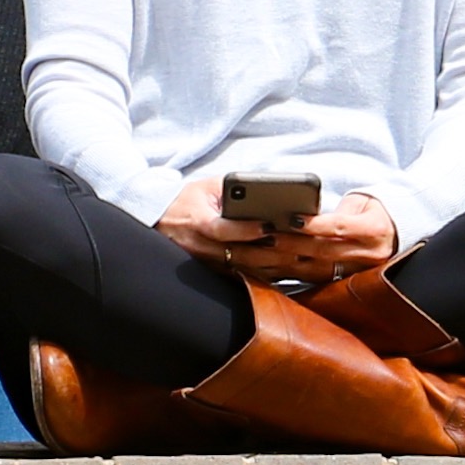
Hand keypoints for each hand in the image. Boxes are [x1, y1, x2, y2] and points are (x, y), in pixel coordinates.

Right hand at [157, 180, 402, 282]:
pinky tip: (292, 271)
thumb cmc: (187, 201)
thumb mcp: (205, 187)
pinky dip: (270, 274)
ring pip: (249, 269)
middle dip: (273, 250)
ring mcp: (212, 265)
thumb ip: (231, 190)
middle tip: (301, 245)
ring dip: (277, 266)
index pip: (222, 229)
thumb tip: (265, 190)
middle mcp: (204, 248)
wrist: (160, 223)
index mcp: (198, 223)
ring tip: (304, 258)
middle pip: (242, 254)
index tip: (269, 225)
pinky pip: (248, 277)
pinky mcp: (219, 274)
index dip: (246, 229)